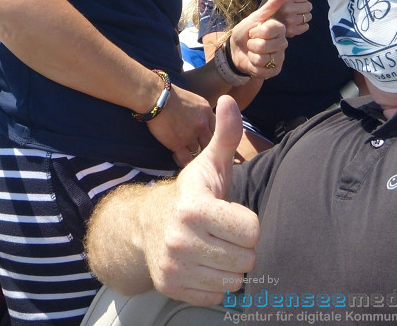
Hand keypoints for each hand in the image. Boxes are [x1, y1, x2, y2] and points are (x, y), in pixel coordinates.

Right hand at [146, 96, 259, 304]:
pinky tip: (204, 265)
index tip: (231, 213)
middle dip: (240, 246)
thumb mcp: (208, 164)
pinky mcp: (172, 288)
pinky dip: (214, 284)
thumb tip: (229, 100)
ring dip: (229, 267)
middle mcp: (181, 240)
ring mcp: (175, 267)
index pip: (251, 230)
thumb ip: (224, 135)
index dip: (246, 222)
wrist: (145, 224)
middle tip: (224, 233)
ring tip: (215, 248)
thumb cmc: (190, 194)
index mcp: (194, 208)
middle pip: (245, 258)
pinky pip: (216, 296)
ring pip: (234, 281)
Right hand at [147, 84, 215, 166]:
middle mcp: (202, 125)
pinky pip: (186, 159)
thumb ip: (201, 113)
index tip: (212, 144)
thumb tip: (203, 122)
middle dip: (207, 150)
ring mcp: (191, 135)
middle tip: (204, 156)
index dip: (215, 138)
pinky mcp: (178, 143)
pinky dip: (183, 161)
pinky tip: (178, 158)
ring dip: (195, 157)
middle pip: (210, 144)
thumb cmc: (170, 96)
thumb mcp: (194, 101)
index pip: (218, 130)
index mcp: (207, 112)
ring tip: (192, 161)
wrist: (156, 97)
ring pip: (199, 153)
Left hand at [230, 0, 288, 78]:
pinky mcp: (275, 70)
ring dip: (252, 56)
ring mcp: (280, 58)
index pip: (269, 30)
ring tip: (252, 53)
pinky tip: (254, 63)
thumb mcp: (255, 17)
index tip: (253, 31)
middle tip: (252, 43)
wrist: (236, 51)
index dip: (255, 31)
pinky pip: (264, 70)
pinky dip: (254, 67)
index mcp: (279, 29)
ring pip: (263, 58)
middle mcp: (283, 43)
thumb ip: (270, 5)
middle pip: (265, 45)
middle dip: (252, 44)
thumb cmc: (244, 32)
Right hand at [258, 0, 311, 37]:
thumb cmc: (267, 5)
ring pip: (308, 16)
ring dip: (303, 16)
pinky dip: (302, 26)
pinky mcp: (293, 32)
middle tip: (292, 8)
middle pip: (309, 6)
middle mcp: (287, 9)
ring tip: (292, 16)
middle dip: (302, 6)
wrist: (260, 26)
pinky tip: (293, 24)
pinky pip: (306, 26)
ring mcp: (290, 22)